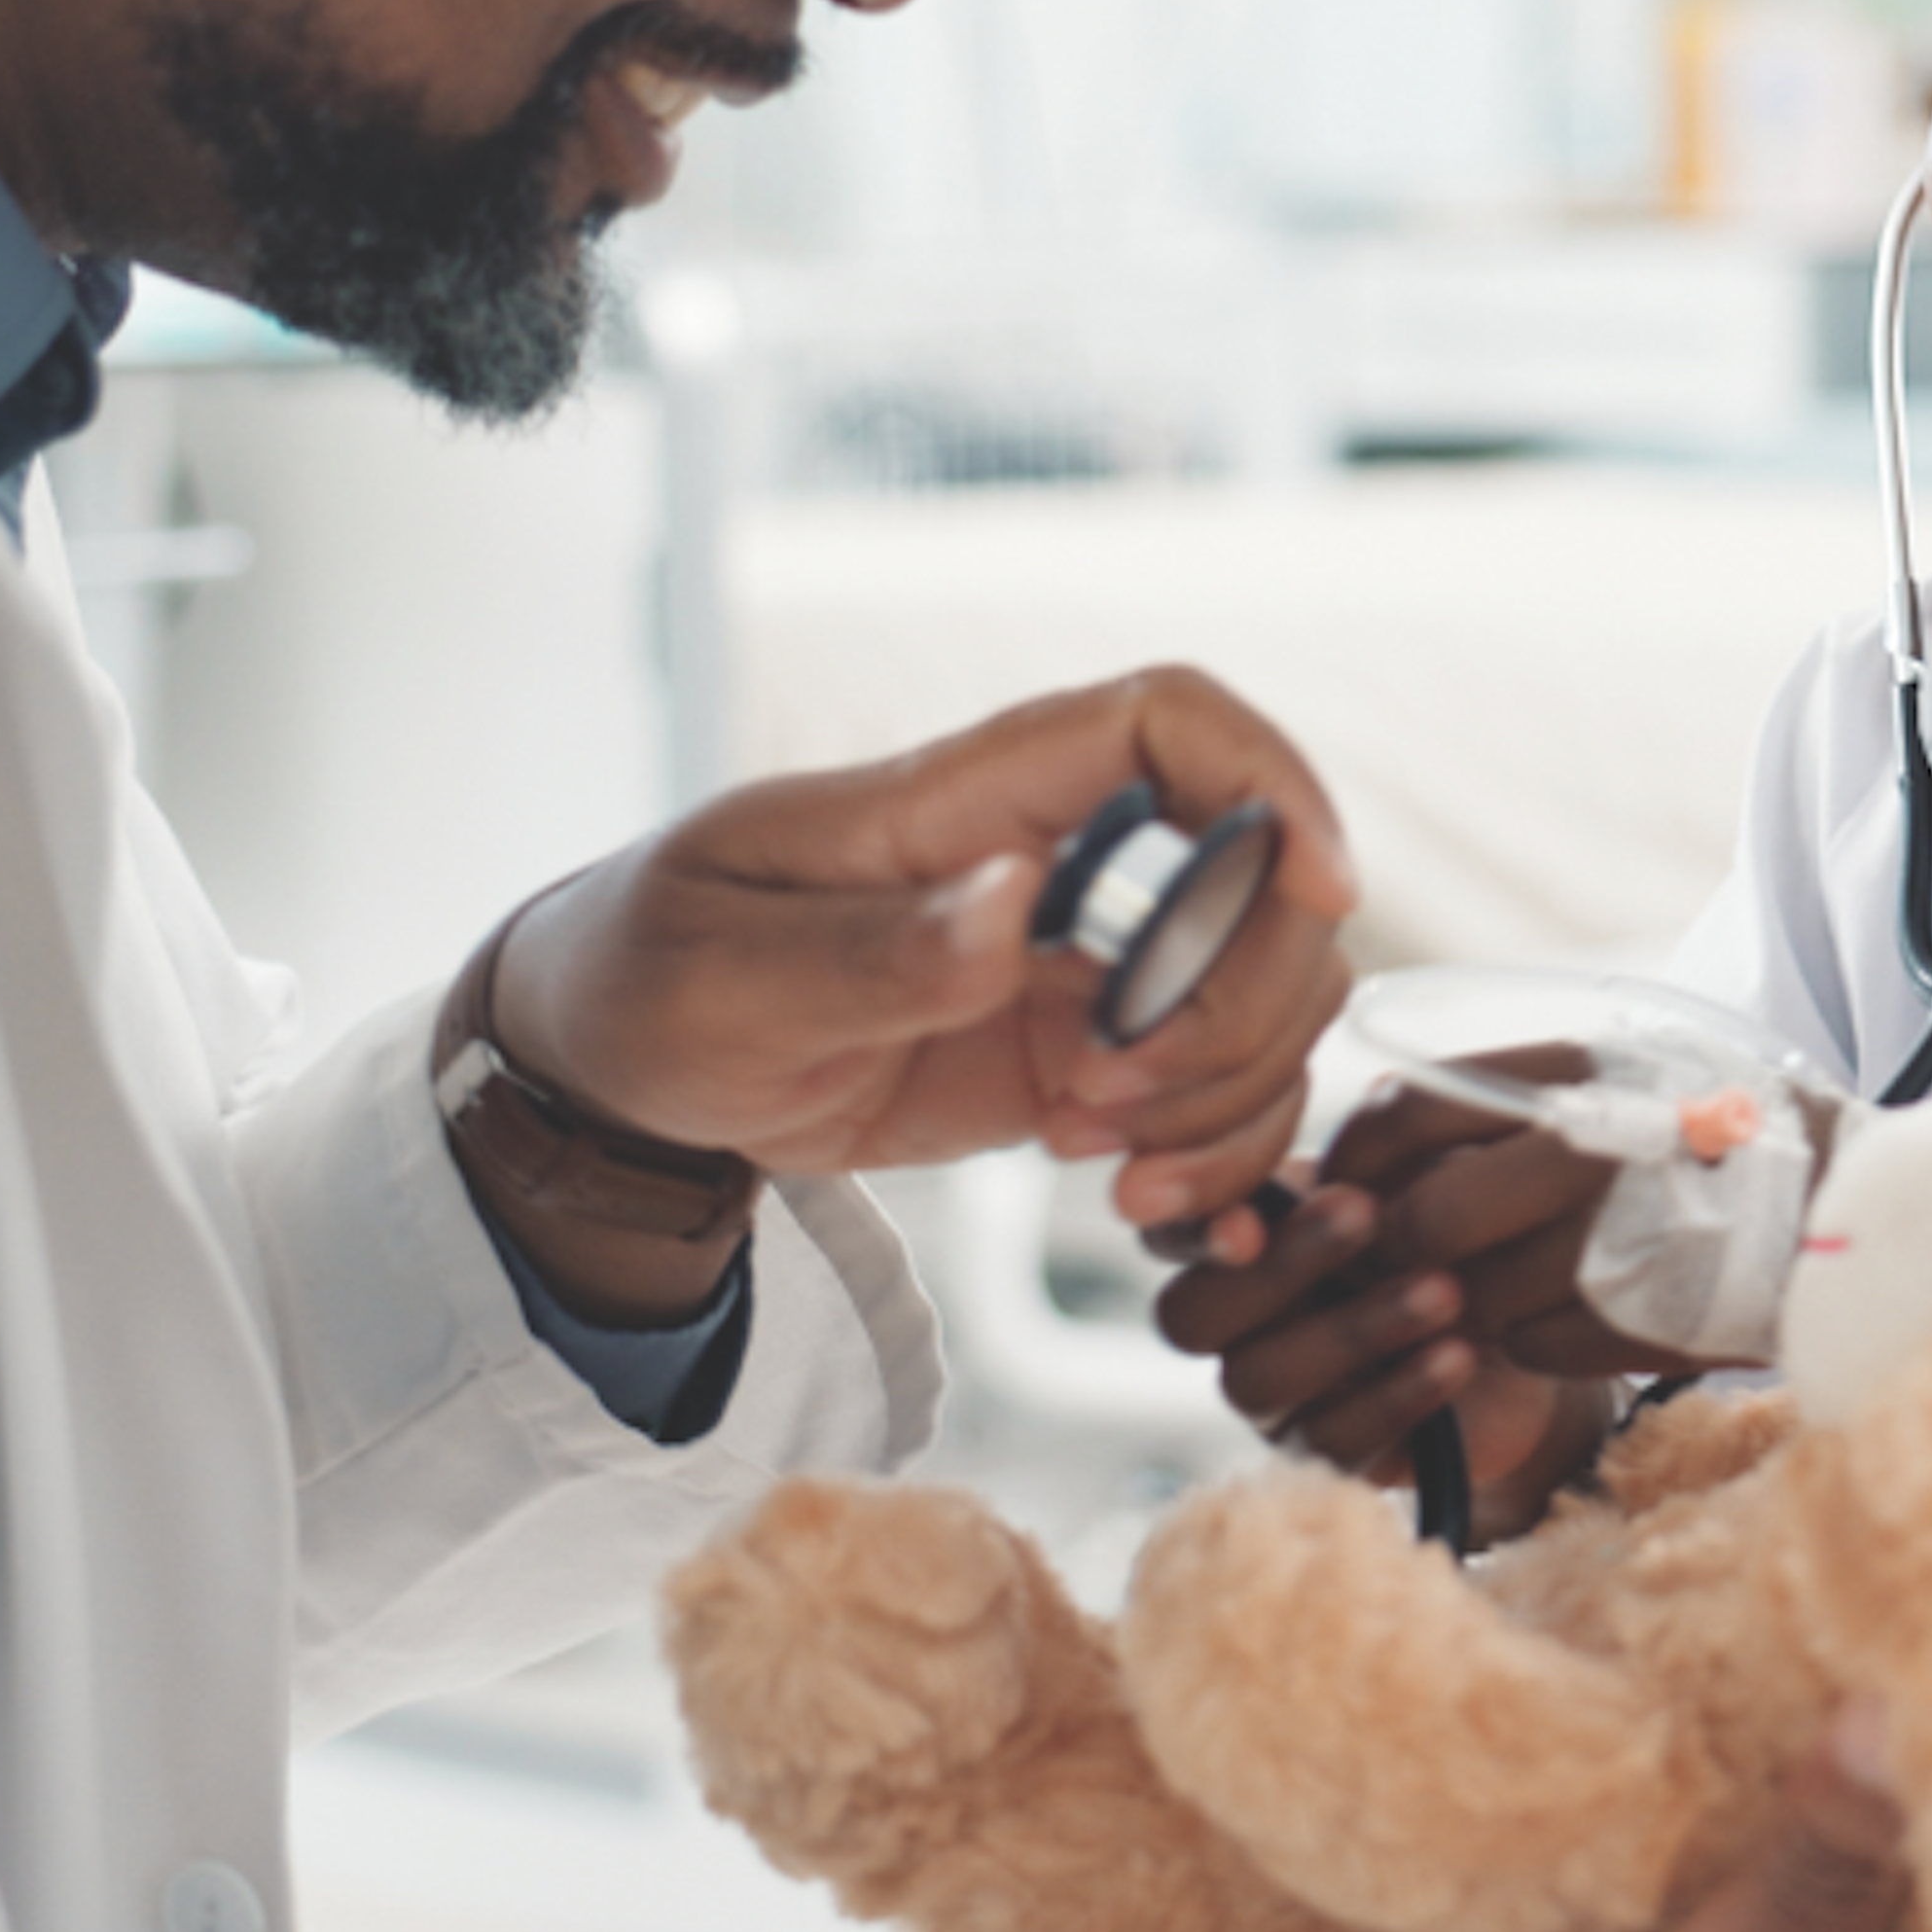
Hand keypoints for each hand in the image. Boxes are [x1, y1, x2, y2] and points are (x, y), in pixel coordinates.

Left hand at [482, 666, 1355, 1227]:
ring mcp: (1071, 966)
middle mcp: (1048, 863)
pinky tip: (1161, 1213)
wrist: (614, 1066)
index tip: (1317, 885)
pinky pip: (1210, 1093)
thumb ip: (871, 953)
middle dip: (1247, 1003)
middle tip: (1125, 1105)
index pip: (1162, 719)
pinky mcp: (1070, 1062)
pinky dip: (1221, 1159)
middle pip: (1256, 878)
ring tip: (1118, 1172)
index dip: (1269, 776)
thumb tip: (1012, 906)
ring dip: (1236, 1096)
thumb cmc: (649, 975)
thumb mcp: (722, 976)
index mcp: (964, 797)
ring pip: (1259, 993)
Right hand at [1157, 1057, 1667, 1535]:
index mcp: (1227, 1238)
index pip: (1163, 1232)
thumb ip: (1359, 1156)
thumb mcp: (1407, 1173)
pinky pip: (1332, 1440)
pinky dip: (1399, 1393)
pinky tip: (1458, 1354)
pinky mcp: (1322, 1455)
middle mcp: (1227, 1320)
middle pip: (1191, 1316)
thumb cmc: (1446, 1223)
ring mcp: (1267, 1394)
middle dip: (1282, 1266)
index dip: (1189, 1228)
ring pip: (1259, 1379)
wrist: (1523, 1323)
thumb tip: (1347, 1133)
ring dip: (1355, 1329)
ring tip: (1444, 1290)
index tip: (1251, 1219)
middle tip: (1367, 1214)